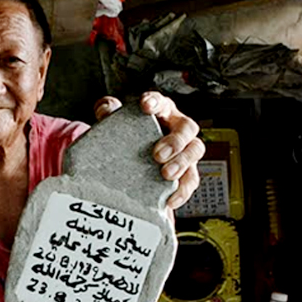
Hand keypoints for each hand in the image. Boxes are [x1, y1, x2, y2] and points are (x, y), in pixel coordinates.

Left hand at [93, 93, 203, 209]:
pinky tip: (170, 199)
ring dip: (182, 163)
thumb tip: (106, 111)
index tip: (145, 107)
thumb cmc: (126, 134)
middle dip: (175, 141)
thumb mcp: (114, 121)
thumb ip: (108, 111)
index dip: (155, 102)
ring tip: (166, 175)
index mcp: (161, 110)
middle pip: (187, 128)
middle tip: (157, 154)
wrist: (128, 160)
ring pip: (194, 152)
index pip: (161, 102)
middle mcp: (177, 128)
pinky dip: (182, 190)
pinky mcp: (185, 172)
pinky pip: (191, 180)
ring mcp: (184, 150)